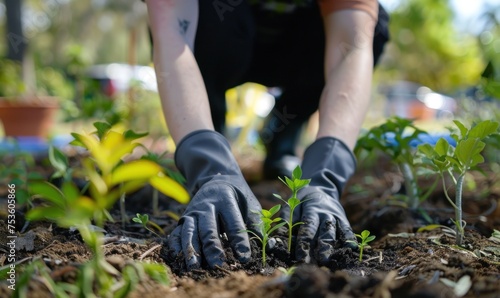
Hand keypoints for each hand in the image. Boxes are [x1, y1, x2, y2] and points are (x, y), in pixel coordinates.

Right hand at [167, 130, 261, 269]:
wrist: (216, 178)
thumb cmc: (238, 196)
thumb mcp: (250, 204)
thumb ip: (258, 224)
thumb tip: (270, 245)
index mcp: (226, 200)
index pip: (234, 223)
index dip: (239, 241)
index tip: (245, 258)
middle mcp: (207, 206)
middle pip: (209, 229)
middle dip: (213, 248)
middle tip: (219, 265)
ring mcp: (193, 212)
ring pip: (191, 232)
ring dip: (192, 250)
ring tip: (194, 267)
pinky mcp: (184, 218)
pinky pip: (177, 232)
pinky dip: (176, 245)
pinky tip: (178, 257)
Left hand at [284, 137, 356, 264]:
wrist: (321, 187)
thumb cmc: (302, 199)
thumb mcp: (292, 202)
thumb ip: (286, 216)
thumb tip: (278, 234)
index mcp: (311, 209)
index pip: (307, 228)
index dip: (304, 243)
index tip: (300, 257)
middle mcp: (324, 213)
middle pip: (322, 232)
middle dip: (319, 249)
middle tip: (316, 263)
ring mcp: (335, 216)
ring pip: (334, 232)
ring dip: (331, 247)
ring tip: (328, 261)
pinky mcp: (343, 219)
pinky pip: (347, 229)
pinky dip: (349, 238)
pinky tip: (351, 248)